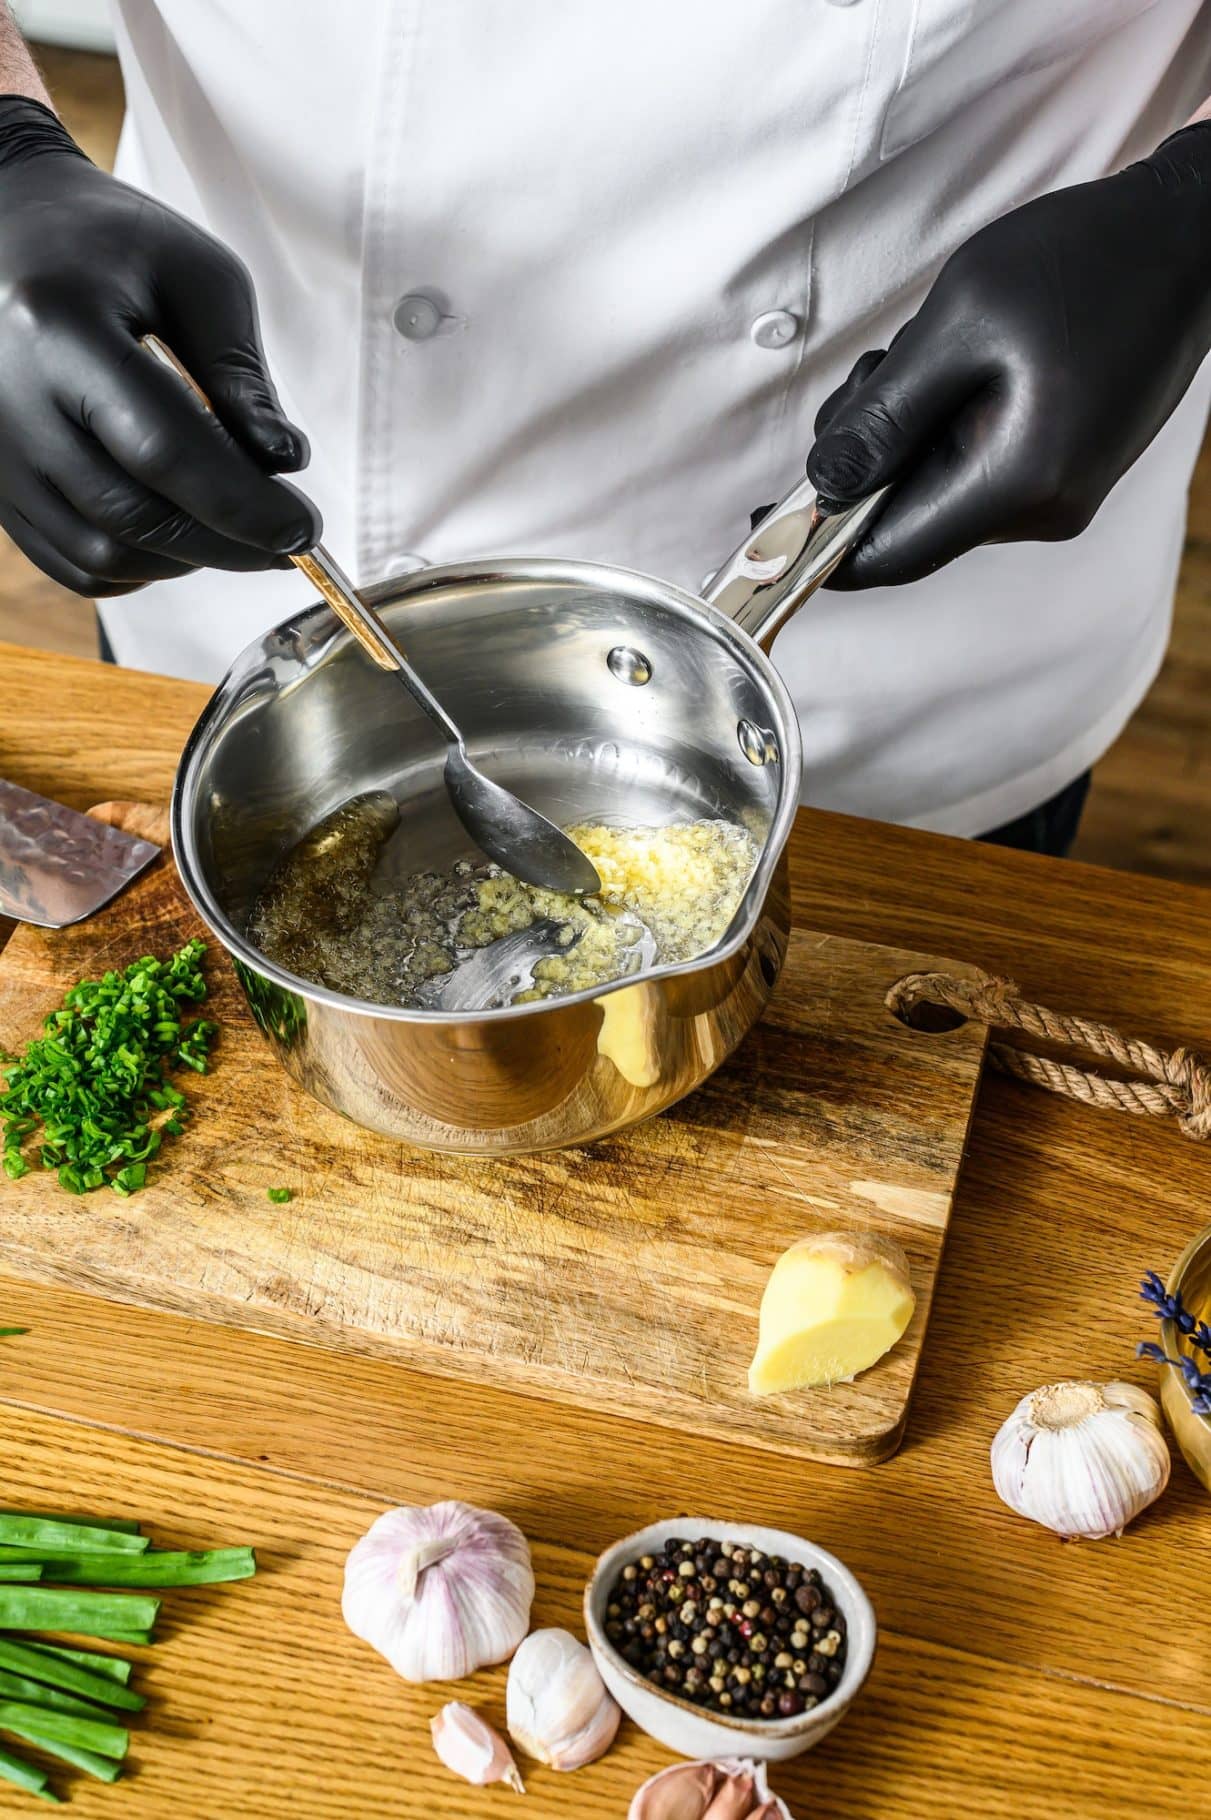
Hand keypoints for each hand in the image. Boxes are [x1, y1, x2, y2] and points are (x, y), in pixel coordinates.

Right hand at [0, 97, 318, 596]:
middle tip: (289, 536)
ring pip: (105, 555)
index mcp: (57, 329)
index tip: (305, 529)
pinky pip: (76, 563)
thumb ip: (241, 375)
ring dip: (188, 557)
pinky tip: (182, 530)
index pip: (163, 451)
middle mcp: (8, 402)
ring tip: (233, 520)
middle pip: (134, 517)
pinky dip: (142, 565)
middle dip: (229, 542)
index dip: (244, 505)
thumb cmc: (105, 242)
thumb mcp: (195, 276)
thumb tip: (283, 465)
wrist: (5, 233)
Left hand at [805, 123, 1210, 588]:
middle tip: (866, 378)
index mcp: (1020, 482)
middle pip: (910, 527)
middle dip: (862, 468)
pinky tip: (953, 368)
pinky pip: (974, 474)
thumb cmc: (1081, 263)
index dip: (816, 547)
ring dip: (902, 440)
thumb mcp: (958, 325)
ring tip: (919, 356)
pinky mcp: (1064, 472)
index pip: (892, 555)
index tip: (758, 526)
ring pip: (938, 497)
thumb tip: (820, 487)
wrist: (1184, 238)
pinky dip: (941, 432)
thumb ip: (883, 417)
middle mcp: (1045, 510)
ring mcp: (1061, 496)